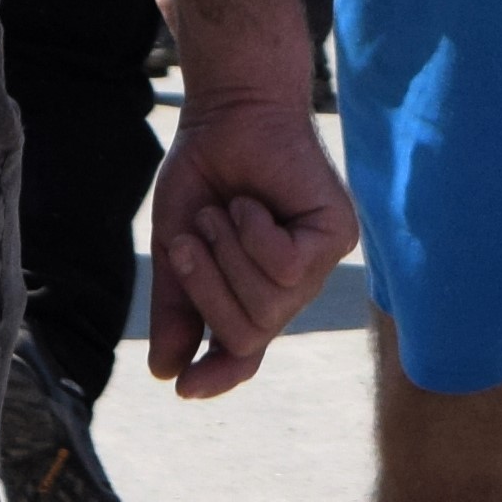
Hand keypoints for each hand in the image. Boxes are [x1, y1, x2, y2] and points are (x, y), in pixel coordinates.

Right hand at [142, 84, 354, 396]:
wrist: (228, 113)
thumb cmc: (207, 175)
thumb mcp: (176, 247)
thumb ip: (177, 307)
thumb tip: (165, 372)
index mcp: (253, 294)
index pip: (244, 354)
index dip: (218, 376)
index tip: (185, 388)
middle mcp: (291, 289)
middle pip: (247, 334)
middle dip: (207, 289)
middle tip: (188, 238)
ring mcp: (317, 265)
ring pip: (268, 306)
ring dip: (227, 254)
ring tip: (222, 212)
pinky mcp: (336, 236)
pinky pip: (286, 267)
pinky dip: (255, 235)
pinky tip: (252, 204)